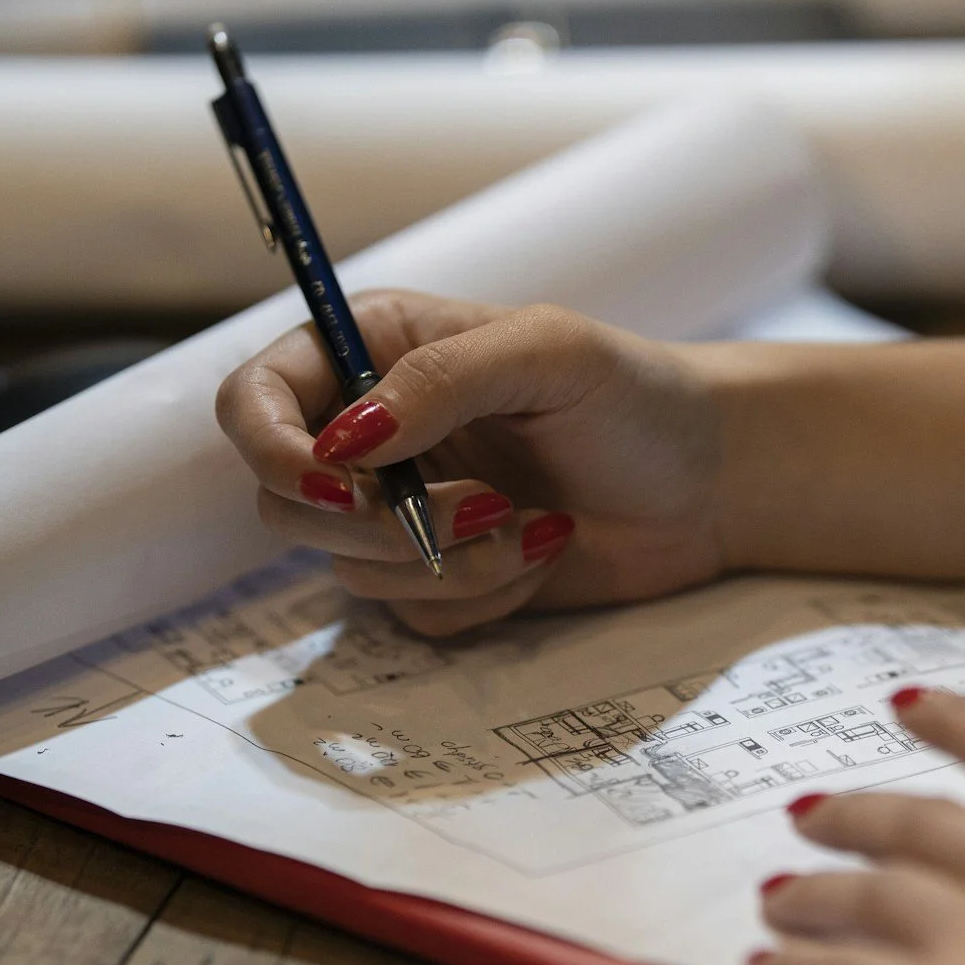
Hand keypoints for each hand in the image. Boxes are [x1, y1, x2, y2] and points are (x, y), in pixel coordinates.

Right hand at [215, 292, 729, 634]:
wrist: (710, 483)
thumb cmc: (637, 396)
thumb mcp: (547, 352)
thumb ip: (439, 379)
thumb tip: (345, 440)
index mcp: (373, 351)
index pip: (254, 402)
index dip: (274, 450)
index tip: (340, 484)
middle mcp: (372, 432)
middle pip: (286, 502)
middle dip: (378, 524)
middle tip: (482, 507)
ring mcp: (402, 510)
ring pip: (350, 570)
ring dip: (448, 560)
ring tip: (534, 522)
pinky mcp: (439, 576)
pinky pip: (412, 613)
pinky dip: (480, 593)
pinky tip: (544, 550)